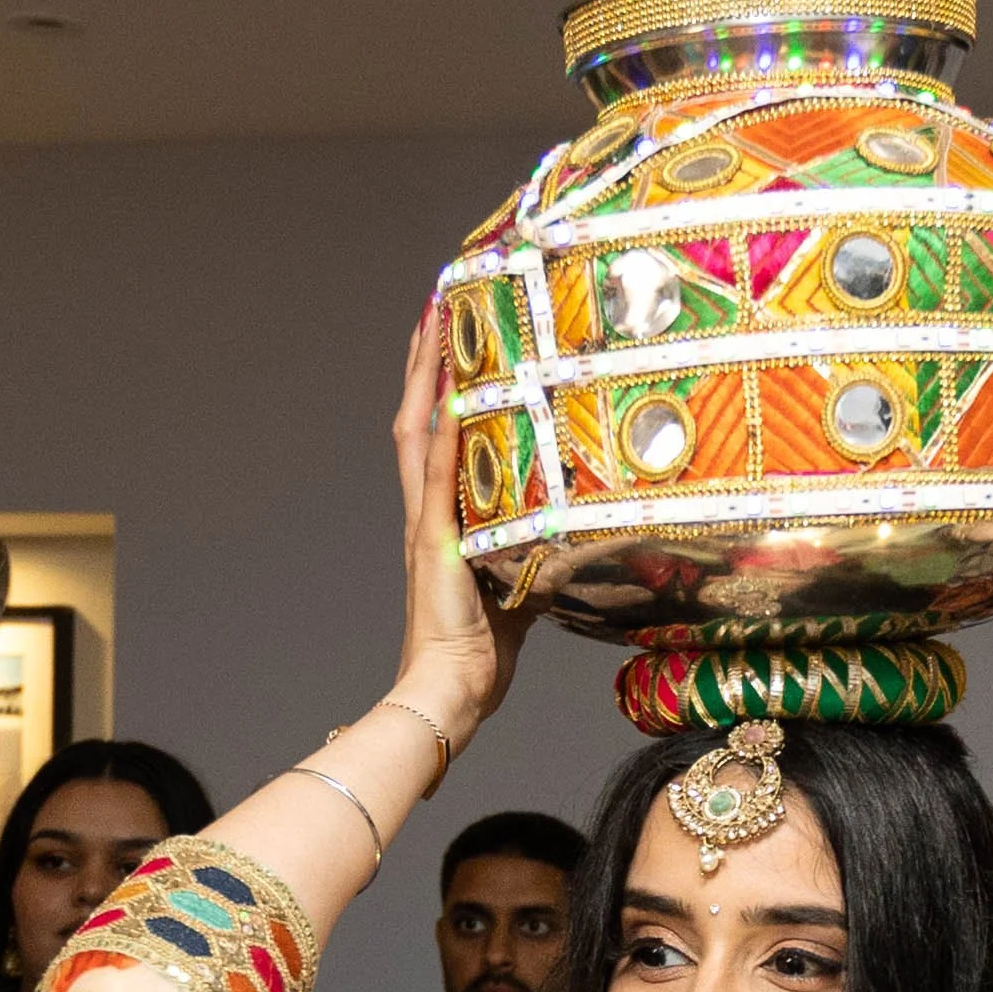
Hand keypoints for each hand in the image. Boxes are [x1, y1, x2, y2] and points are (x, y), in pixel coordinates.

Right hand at [391, 305, 531, 752]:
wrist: (450, 689)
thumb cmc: (481, 652)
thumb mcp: (518, 587)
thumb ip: (535, 553)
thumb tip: (576, 535)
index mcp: (441, 523)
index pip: (433, 437)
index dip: (436, 387)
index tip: (447, 335)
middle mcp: (426, 514)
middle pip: (415, 417)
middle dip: (425, 360)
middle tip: (438, 302)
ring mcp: (426, 525)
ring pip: (418, 432)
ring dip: (426, 376)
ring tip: (437, 321)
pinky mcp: (435, 543)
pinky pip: (436, 477)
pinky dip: (441, 432)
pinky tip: (448, 394)